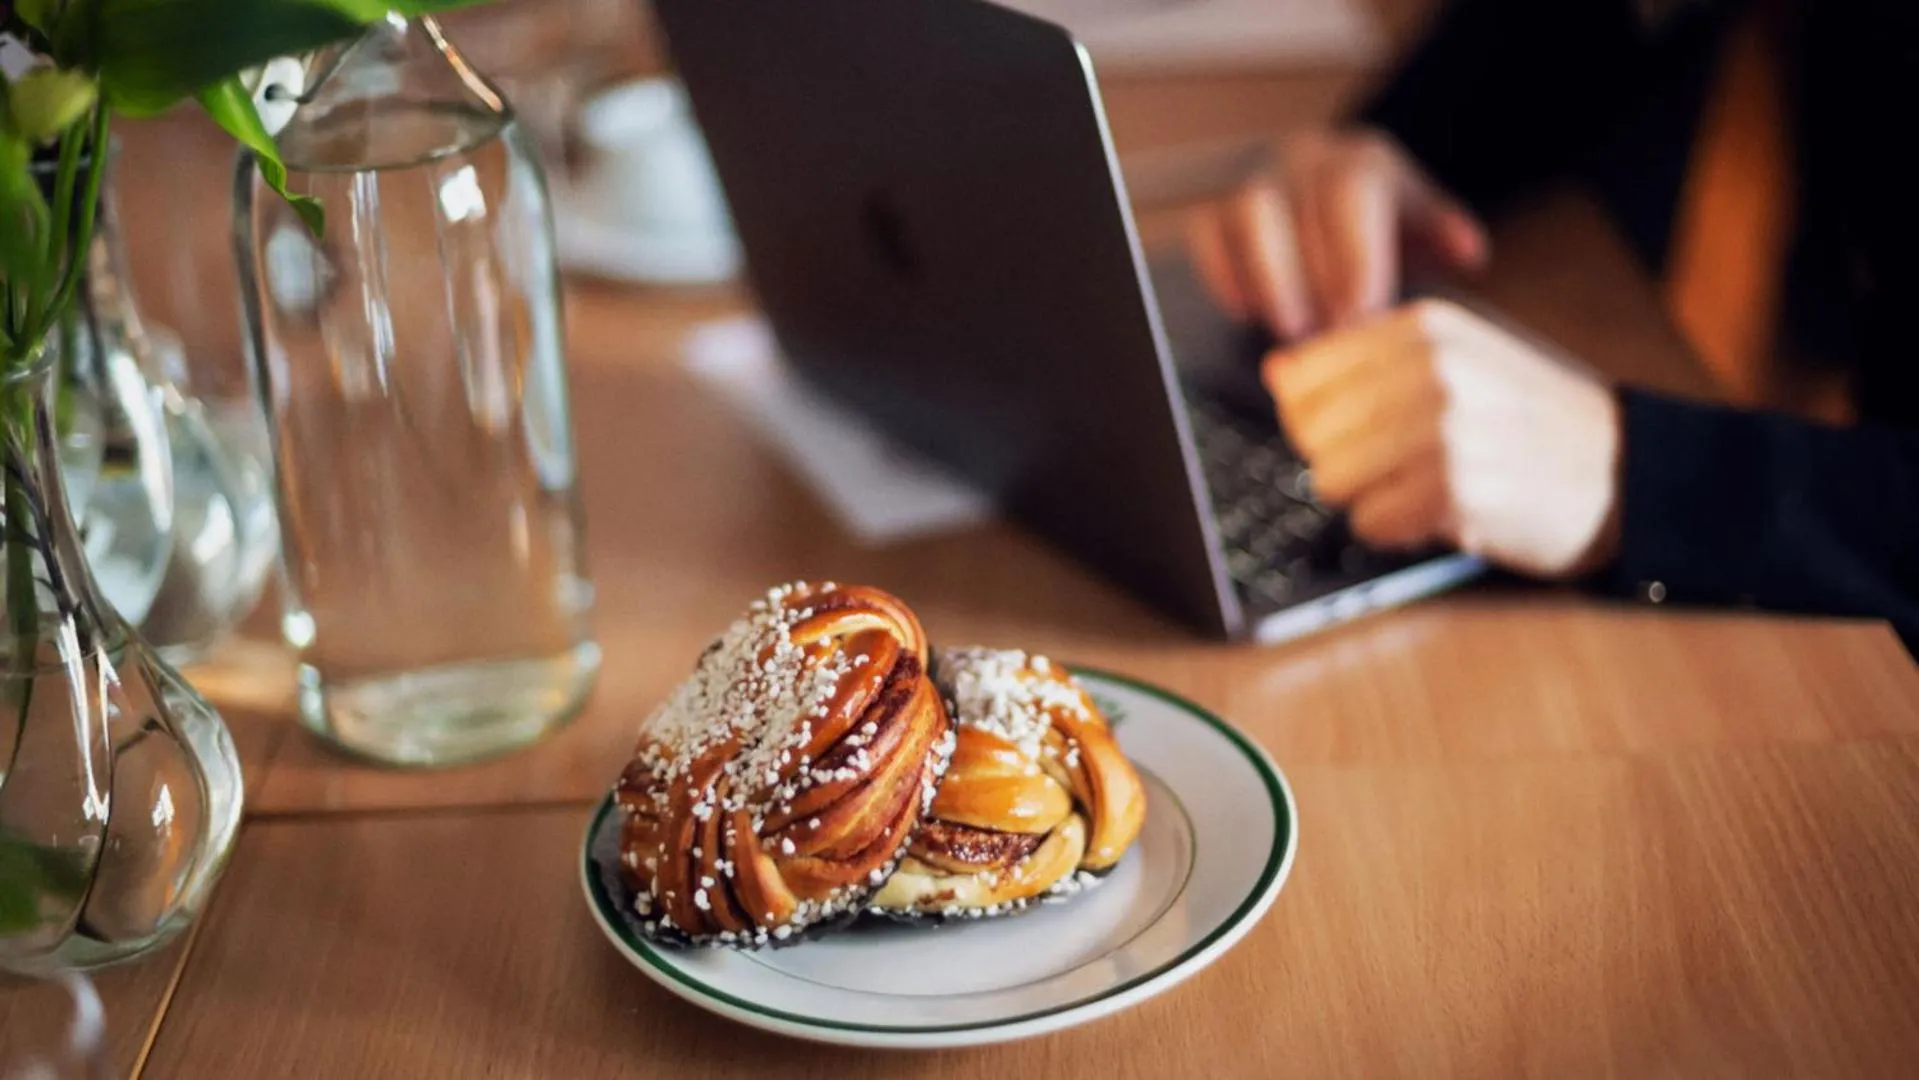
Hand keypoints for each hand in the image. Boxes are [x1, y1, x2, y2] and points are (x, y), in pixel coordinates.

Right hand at [1186, 129, 1489, 339]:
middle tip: (1326, 336)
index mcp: (1359, 159)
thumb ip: (1441, 233)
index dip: (1350, 255)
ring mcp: (1254, 180)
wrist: (1336, 196)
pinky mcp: (1217, 209)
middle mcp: (1301, 158)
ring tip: (1290, 330)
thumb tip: (1470, 250)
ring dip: (1266, 278)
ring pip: (1245, 214)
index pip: (1348, 194)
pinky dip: (1223, 273)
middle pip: (1291, 206)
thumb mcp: (1421, 221)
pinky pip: (1206, 232)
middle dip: (1307, 278)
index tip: (1358, 314)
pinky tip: (1247, 312)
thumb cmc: (1380, 221)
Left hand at [1263, 298, 1622, 578]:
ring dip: (1369, 496)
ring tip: (1424, 485)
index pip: (1301, 374)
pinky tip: (1440, 513)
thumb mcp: (1457, 358)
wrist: (1625, 472)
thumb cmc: (1528, 420)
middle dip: (1342, 458)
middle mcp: (1433, 368)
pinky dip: (1396, 529)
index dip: (1316, 415)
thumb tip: (1277, 370)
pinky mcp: (1457, 492)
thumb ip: (1365, 358)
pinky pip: (1370, 522)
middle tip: (1402, 463)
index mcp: (1426, 326)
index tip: (1362, 425)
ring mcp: (1446, 429)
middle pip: (1308, 431)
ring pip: (1330, 478)